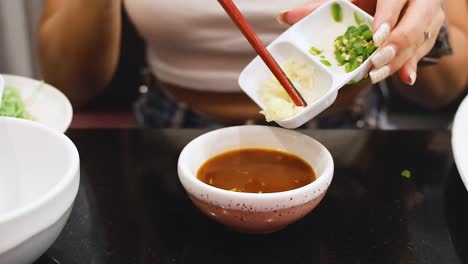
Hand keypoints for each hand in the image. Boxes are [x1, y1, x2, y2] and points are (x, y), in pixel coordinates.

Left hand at [278, 0, 444, 85]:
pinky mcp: (427, 38)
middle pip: (415, 22)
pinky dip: (411, 67)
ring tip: (379, 73)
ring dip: (398, 60)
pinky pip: (422, 54)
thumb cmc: (370, 0)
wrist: (402, 2)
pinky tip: (406, 79)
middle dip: (397, 42)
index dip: (388, 16)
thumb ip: (319, 7)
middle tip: (377, 59)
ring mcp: (427, 20)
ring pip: (418, 41)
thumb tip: (284, 17)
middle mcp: (417, 2)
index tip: (376, 36)